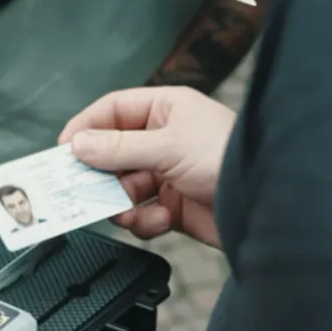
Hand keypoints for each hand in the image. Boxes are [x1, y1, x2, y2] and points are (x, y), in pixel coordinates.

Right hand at [58, 86, 234, 246]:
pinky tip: (161, 220)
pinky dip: (146, 220)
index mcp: (165, 110)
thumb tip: (78, 144)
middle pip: (113, 154)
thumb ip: (118, 148)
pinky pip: (143, 213)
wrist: (268, 208)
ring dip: (122, 204)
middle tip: (81, 191)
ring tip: (126, 213)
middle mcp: (164, 139)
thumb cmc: (227, 159)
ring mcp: (169, 174)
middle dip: (101, 176)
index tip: (62, 151)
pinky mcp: (174, 206)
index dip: (85, 128)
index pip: (113, 111)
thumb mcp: (167, 147)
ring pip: (124, 189)